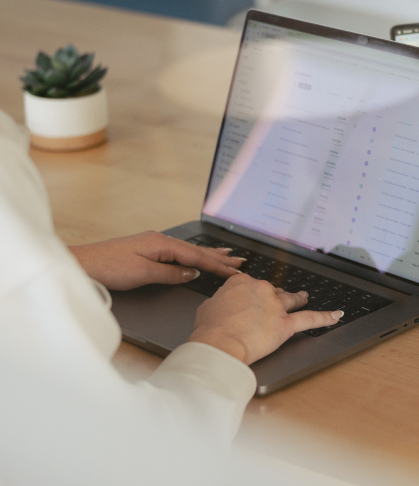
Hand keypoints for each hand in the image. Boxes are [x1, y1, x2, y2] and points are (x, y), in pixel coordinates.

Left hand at [69, 231, 244, 290]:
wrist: (83, 263)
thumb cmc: (108, 267)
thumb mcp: (142, 274)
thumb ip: (170, 273)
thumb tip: (191, 273)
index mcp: (162, 244)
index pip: (196, 256)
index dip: (217, 265)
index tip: (234, 272)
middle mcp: (160, 241)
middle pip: (196, 250)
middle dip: (219, 257)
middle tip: (240, 262)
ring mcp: (154, 244)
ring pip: (188, 251)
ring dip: (209, 254)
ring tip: (227, 255)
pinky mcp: (148, 250)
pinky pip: (178, 253)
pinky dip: (193, 255)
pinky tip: (197, 258)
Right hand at [187, 274, 343, 364]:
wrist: (218, 343)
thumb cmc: (209, 329)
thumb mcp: (208, 307)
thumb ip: (222, 301)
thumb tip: (225, 304)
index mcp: (242, 282)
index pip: (252, 286)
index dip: (253, 296)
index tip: (251, 301)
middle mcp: (262, 289)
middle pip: (273, 292)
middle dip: (273, 299)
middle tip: (271, 307)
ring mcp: (276, 305)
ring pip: (291, 299)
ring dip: (299, 299)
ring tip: (304, 298)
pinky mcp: (286, 324)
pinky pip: (310, 319)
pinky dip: (325, 317)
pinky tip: (336, 315)